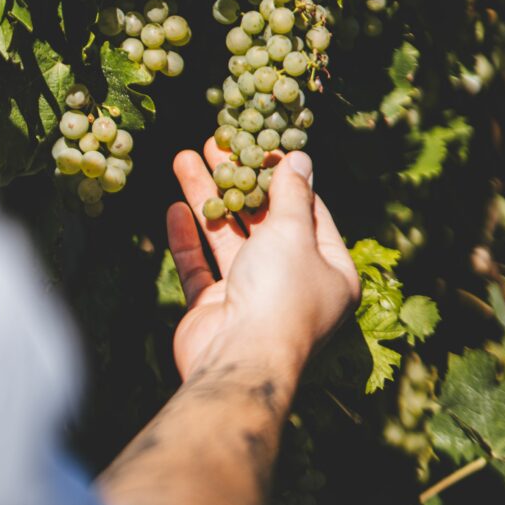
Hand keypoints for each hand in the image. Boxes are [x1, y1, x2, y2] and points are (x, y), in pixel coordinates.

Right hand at [167, 139, 360, 381]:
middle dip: (237, 181)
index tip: (259, 145)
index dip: (282, 176)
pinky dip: (188, 238)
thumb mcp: (293, 233)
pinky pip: (201, 266)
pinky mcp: (216, 308)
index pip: (308, 211)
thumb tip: (299, 158)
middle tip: (214, 143)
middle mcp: (294, 282)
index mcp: (329, 269)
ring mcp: (253, 295)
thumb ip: (291, 194)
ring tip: (184, 158)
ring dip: (207, 198)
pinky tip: (174, 208)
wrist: (240, 361)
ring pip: (227, 237)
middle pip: (263, 220)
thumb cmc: (281, 294)